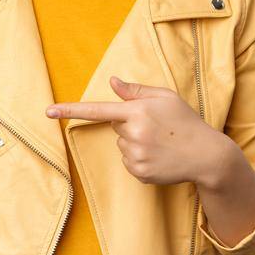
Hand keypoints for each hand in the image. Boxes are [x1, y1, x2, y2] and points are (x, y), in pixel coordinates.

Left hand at [45, 75, 235, 186]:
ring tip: (160, 143)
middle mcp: (134, 133)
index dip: (70, 110)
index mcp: (138, 111)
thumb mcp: (165, 98)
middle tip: (156, 127)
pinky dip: (140, 159)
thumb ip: (136, 91)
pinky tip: (159, 156)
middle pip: (115, 127)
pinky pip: (128, 162)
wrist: (207, 155)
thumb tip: (112, 81)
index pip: (98, 109)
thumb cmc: (186, 122)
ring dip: (135, 143)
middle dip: (130, 125)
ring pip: (121, 145)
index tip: (48, 111)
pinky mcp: (139, 173)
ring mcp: (136, 155)